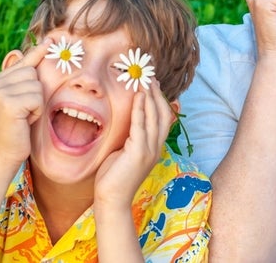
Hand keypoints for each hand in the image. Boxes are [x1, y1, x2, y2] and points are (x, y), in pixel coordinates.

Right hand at [0, 38, 50, 167]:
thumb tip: (31, 50)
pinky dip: (36, 111)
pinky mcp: (9, 103)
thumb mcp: (17, 99)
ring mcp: (0, 92)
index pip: (22, 62)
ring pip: (37, 85)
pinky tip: (25, 121)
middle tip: (24, 111)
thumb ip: (22, 79)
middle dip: (36, 92)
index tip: (50, 41)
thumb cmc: (15, 127)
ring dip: (36, 103)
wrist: (3, 154)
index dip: (37, 52)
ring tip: (24, 117)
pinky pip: (37, 98)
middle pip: (33, 72)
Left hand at [94, 82, 174, 208]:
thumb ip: (130, 136)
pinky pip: (141, 126)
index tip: (153, 84)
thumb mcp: (124, 152)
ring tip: (145, 81)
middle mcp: (156, 148)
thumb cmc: (114, 177)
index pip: (164, 119)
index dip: (160, 100)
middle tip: (150, 76)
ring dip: (150, 97)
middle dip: (157, 94)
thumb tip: (128, 120)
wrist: (111, 199)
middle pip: (163, 114)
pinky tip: (139, 96)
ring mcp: (149, 151)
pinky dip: (140, 109)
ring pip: (154, 117)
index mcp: (155, 148)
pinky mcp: (138, 153)